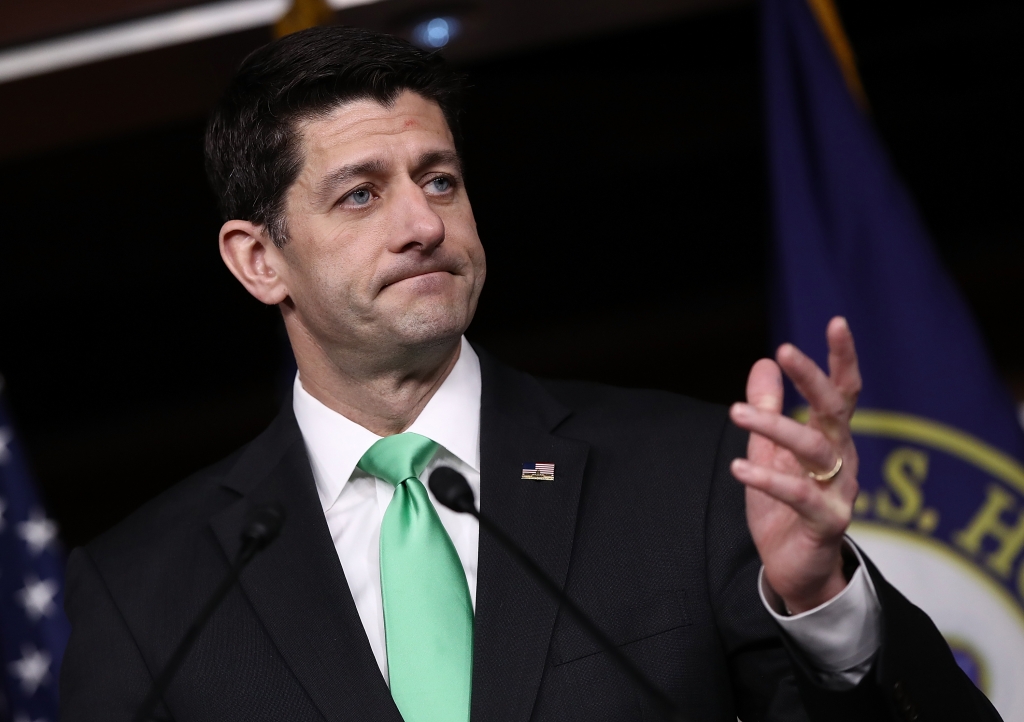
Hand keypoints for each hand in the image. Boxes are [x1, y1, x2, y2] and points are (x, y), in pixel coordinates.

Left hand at [728, 316, 860, 613]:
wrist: (796, 568)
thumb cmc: (784, 507)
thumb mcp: (769, 452)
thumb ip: (768, 411)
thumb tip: (762, 364)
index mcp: (831, 438)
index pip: (842, 392)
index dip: (842, 358)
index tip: (836, 321)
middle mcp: (842, 459)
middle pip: (835, 410)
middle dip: (812, 378)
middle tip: (785, 349)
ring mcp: (839, 491)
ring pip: (814, 449)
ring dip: (776, 426)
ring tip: (736, 411)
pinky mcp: (827, 523)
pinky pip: (799, 496)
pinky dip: (768, 480)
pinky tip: (738, 466)